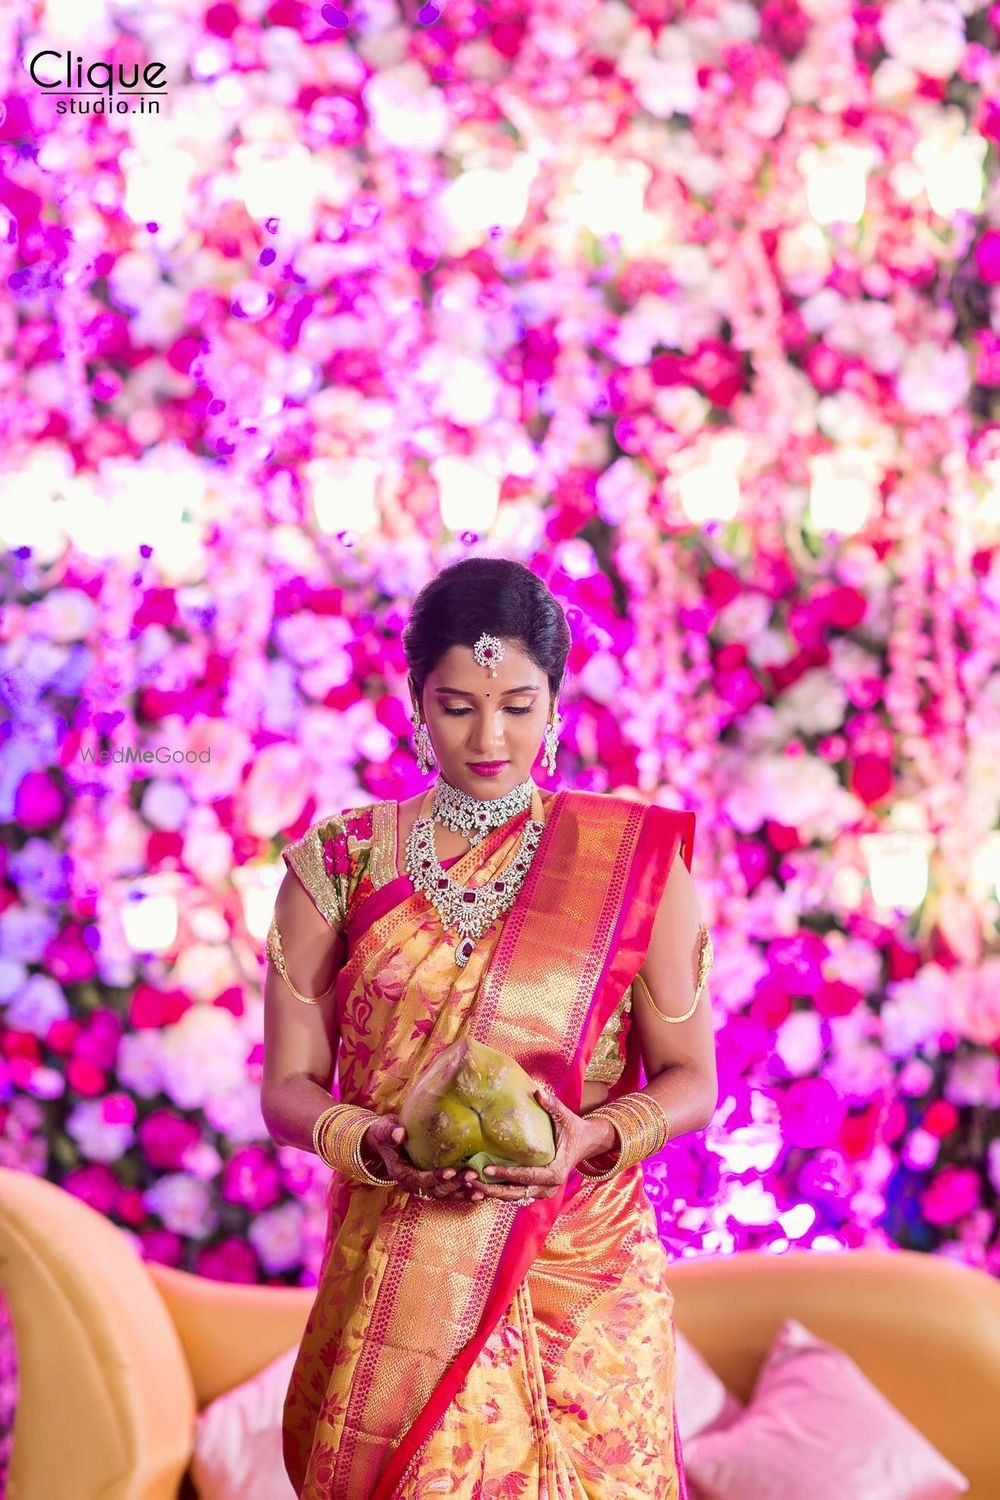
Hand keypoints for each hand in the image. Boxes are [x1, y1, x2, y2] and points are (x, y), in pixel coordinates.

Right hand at [364, 1113, 479, 1201]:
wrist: (386, 1141)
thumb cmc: (386, 1134)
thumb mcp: (384, 1130)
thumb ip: (390, 1133)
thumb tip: (399, 1133)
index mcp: (402, 1174)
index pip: (419, 1179)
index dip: (434, 1177)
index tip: (450, 1171)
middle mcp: (414, 1184)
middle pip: (436, 1190)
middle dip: (455, 1185)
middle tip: (472, 1174)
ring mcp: (425, 1186)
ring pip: (445, 1194)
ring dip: (463, 1193)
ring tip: (481, 1190)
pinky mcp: (434, 1183)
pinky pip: (450, 1192)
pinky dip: (465, 1193)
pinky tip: (480, 1192)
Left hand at [461, 1085, 593, 1203]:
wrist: (585, 1144)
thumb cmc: (574, 1130)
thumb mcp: (566, 1118)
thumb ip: (553, 1106)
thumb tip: (539, 1092)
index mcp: (556, 1172)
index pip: (528, 1176)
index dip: (508, 1174)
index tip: (487, 1169)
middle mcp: (548, 1187)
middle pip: (516, 1193)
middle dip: (493, 1189)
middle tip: (470, 1179)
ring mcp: (542, 1191)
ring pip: (513, 1197)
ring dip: (491, 1192)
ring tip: (469, 1184)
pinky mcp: (535, 1190)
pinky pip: (514, 1195)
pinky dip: (497, 1192)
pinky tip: (478, 1187)